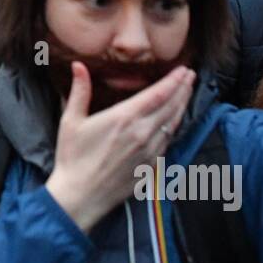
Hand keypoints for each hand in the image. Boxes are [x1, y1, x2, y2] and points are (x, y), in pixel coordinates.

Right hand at [45, 62, 195, 233]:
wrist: (80, 196)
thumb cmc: (73, 158)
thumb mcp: (71, 121)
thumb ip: (79, 91)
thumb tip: (78, 66)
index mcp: (124, 117)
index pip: (158, 94)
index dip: (173, 80)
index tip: (183, 70)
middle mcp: (142, 132)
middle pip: (171, 106)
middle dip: (183, 89)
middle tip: (191, 76)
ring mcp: (149, 150)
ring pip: (173, 123)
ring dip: (182, 106)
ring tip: (187, 93)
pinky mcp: (150, 165)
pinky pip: (168, 141)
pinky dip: (174, 127)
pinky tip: (174, 121)